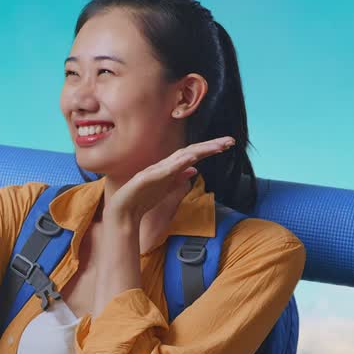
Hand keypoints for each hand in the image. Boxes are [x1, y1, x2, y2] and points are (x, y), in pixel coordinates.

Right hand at [105, 136, 235, 222]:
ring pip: (182, 156)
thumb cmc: (143, 199)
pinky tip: (192, 158)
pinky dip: (179, 162)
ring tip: (217, 147)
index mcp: (170, 168)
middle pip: (192, 151)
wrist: (123, 212)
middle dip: (211, 146)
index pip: (194, 155)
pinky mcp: (147, 178)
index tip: (228, 145)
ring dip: (200, 150)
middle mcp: (165, 165)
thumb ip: (180, 178)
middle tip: (231, 141)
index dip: (210, 149)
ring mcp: (156, 170)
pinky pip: (166, 169)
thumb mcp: (167, 188)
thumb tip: (195, 168)